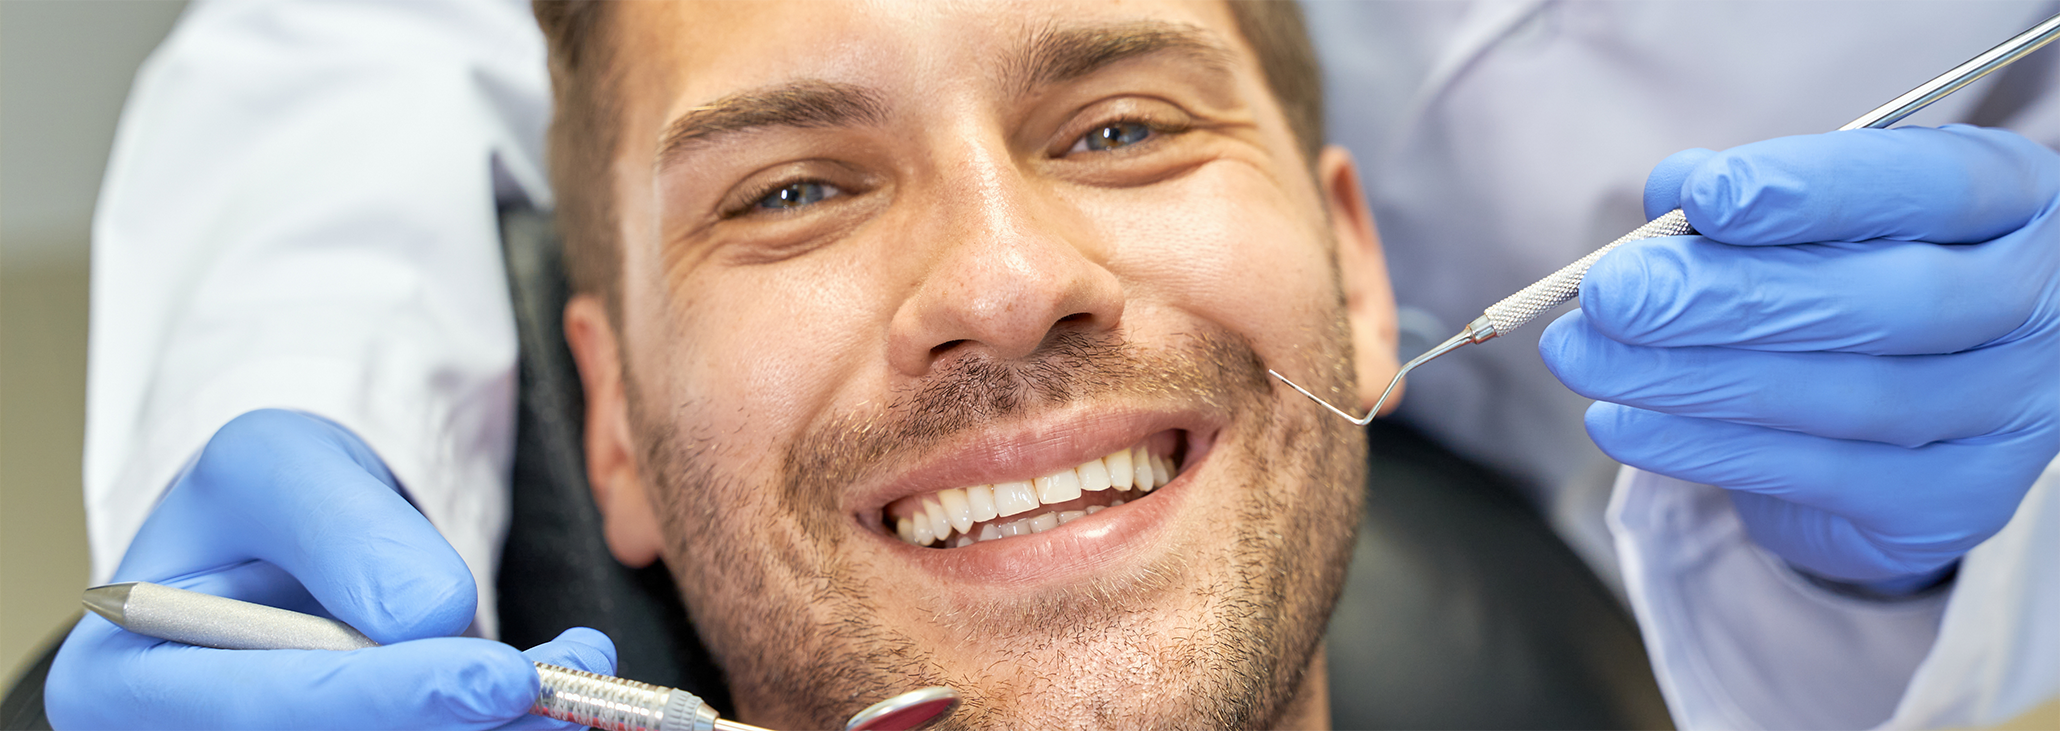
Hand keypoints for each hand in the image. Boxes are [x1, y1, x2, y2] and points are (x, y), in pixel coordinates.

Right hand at [44, 409, 616, 729]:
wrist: (295, 535)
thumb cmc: (261, 499)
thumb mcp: (279, 464)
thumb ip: (342, 529)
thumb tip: (430, 613)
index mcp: (123, 681)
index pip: (259, 710)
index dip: (384, 700)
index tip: (496, 679)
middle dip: (458, 725)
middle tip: (565, 690)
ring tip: (583, 677)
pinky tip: (567, 706)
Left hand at [1540, 125, 2059, 586]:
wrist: (1934, 401)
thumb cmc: (1865, 271)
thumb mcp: (1826, 215)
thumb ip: (1752, 197)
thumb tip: (1671, 192)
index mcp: (2014, 202)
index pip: (1927, 186)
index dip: (1813, 191)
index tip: (1703, 198)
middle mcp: (2034, 307)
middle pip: (1889, 303)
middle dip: (1731, 298)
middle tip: (1612, 293)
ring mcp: (2008, 412)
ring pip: (1845, 398)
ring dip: (1692, 378)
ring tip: (1585, 355)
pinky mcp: (1954, 501)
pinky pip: (1814, 475)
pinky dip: (1701, 449)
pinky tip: (1621, 422)